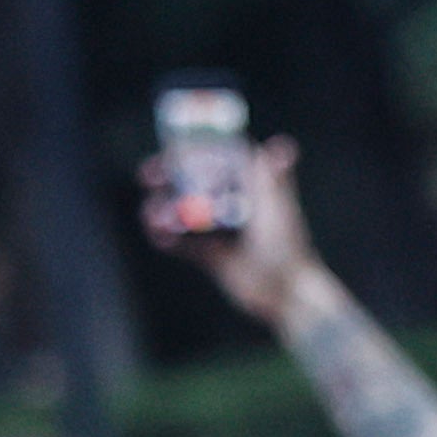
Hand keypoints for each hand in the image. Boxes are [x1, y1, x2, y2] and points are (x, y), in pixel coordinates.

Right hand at [152, 132, 322, 328]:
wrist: (285, 291)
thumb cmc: (287, 246)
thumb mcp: (277, 206)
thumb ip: (274, 176)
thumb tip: (285, 145)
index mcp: (248, 188)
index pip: (213, 160)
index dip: (189, 153)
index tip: (172, 151)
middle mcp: (231, 205)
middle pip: (190, 183)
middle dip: (166, 178)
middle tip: (149, 177)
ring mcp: (219, 230)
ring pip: (180, 211)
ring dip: (162, 208)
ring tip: (156, 217)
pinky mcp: (211, 255)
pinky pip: (180, 243)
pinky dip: (166, 237)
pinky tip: (160, 236)